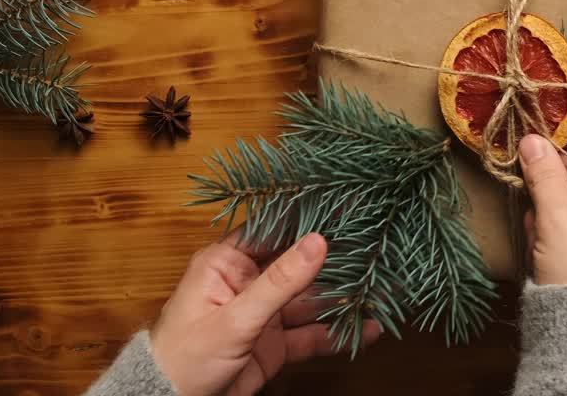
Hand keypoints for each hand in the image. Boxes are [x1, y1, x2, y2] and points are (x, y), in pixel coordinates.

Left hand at [149, 232, 379, 395]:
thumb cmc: (184, 358)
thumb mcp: (235, 318)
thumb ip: (280, 282)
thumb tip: (319, 241)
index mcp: (227, 264)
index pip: (276, 231)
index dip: (311, 220)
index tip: (350, 208)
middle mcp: (248, 284)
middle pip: (300, 267)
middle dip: (338, 264)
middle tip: (378, 252)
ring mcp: (262, 315)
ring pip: (310, 302)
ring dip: (343, 301)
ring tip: (382, 293)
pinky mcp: (273, 345)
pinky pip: (310, 335)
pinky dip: (336, 334)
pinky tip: (367, 330)